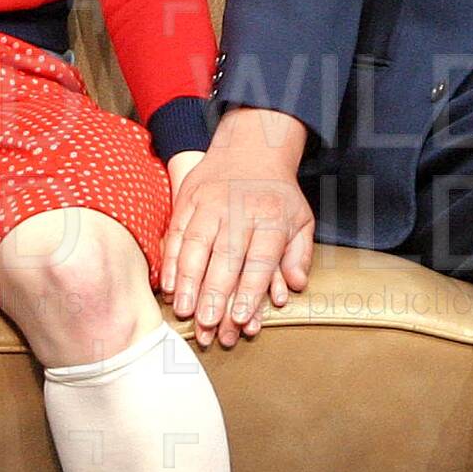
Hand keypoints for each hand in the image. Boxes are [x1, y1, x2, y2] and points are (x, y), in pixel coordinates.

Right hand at [161, 110, 313, 348]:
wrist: (254, 146)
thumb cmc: (278, 195)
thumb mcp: (302, 220)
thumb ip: (299, 255)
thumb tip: (296, 287)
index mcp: (272, 218)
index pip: (260, 260)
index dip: (249, 291)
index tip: (239, 318)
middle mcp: (240, 210)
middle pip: (226, 256)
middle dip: (215, 294)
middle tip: (207, 325)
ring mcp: (210, 203)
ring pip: (196, 244)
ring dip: (188, 280)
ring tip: (184, 310)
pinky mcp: (188, 199)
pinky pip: (176, 232)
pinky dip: (171, 260)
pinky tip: (170, 286)